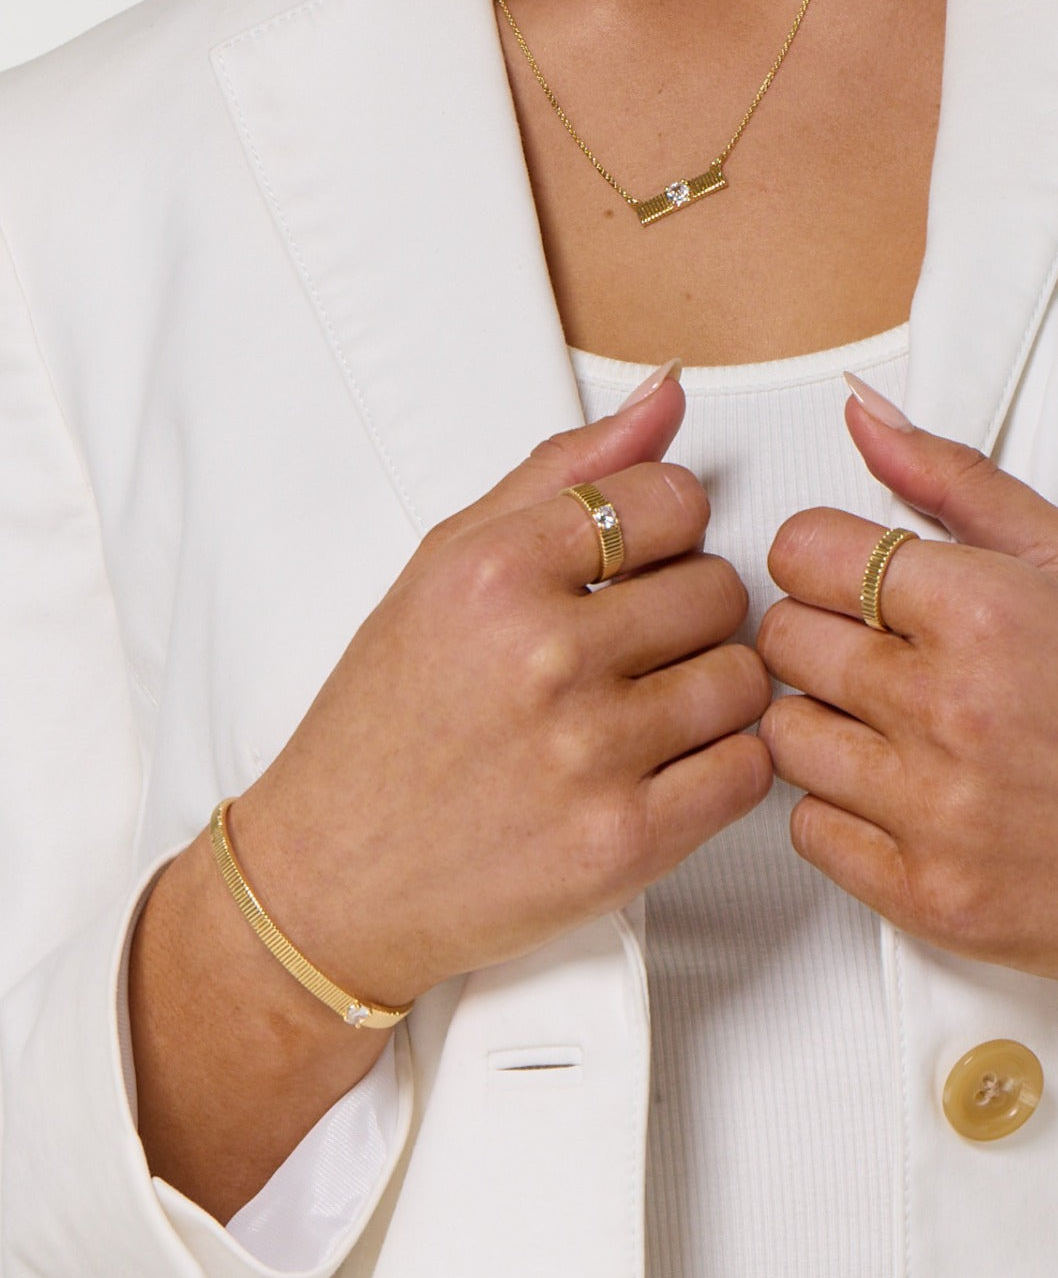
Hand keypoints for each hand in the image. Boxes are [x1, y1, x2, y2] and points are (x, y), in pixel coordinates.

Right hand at [233, 372, 770, 1007]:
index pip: (671, 499)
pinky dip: (718, 766)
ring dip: (707, 692)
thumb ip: (559, 474)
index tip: (638, 563)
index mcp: (494, 574)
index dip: (665, 532)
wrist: (332, 878)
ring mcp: (587, 753)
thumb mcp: (440, 569)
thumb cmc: (379, 728)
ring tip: (638, 710)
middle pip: (718, 589)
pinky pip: (746, 769)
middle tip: (625, 649)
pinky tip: (656, 766)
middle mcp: (543, 657)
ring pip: (743, 679)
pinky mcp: (624, 841)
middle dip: (685, 614)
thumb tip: (665, 398)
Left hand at [757, 377, 1057, 977]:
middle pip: (781, 640)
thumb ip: (955, 483)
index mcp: (986, 613)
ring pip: (781, 735)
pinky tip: (904, 793)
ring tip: (898, 727)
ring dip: (823, 726)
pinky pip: (804, 827)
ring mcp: (932, 807)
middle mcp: (950, 709)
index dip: (823, 561)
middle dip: (821, 639)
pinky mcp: (920, 893)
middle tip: (885, 655)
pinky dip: (841, 811)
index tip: (850, 581)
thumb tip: (865, 417)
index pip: (803, 552)